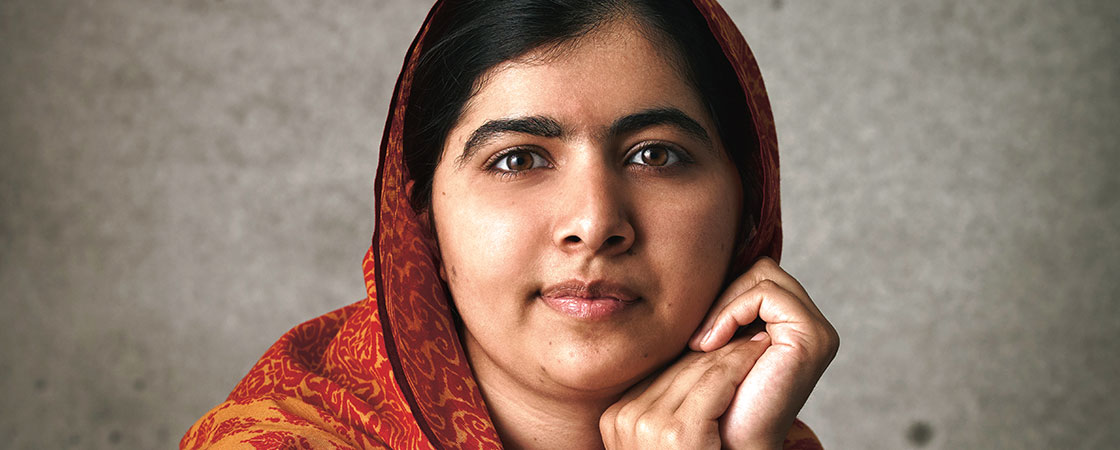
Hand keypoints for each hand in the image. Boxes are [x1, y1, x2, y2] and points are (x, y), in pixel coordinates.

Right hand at [599, 332, 772, 448]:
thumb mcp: (664, 440)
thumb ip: (667, 408)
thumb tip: (691, 367)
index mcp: (616, 418)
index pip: (662, 374)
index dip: (699, 357)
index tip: (725, 342)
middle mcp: (625, 418)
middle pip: (679, 369)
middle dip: (717, 351)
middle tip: (746, 329)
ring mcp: (646, 425)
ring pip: (700, 370)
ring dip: (734, 353)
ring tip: (757, 337)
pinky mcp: (677, 432)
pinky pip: (715, 383)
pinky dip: (741, 365)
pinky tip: (759, 352)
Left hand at [689, 257, 838, 447]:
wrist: (730, 444)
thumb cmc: (717, 402)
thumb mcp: (716, 347)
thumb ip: (721, 313)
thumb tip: (699, 268)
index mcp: (792, 326)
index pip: (756, 277)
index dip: (722, 294)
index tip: (696, 332)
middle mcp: (810, 325)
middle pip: (761, 269)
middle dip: (723, 295)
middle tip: (698, 338)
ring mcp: (816, 330)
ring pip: (762, 274)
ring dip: (723, 305)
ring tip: (702, 344)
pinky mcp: (811, 335)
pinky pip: (765, 292)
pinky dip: (730, 311)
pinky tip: (711, 344)